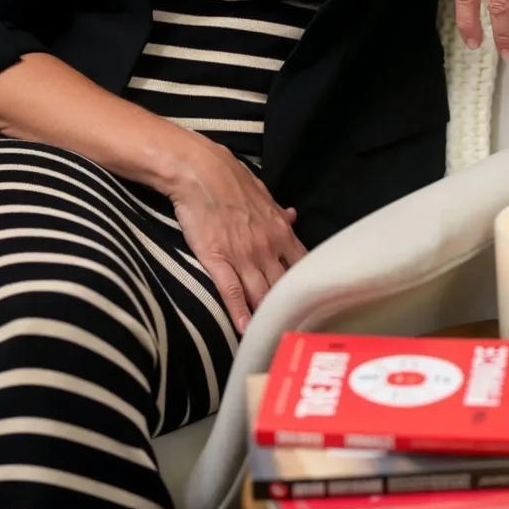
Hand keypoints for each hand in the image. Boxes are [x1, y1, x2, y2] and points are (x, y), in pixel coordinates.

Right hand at [166, 142, 305, 334]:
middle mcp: (268, 249)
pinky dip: (239, 313)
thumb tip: (294, 216)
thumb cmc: (229, 179)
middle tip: (295, 330)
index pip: (302, 269)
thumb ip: (278, 213)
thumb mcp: (262, 193)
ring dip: (267, 317)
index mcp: (282, 233)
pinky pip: (231, 292)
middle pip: (284, 288)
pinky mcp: (217, 260)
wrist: (198, 171)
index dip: (307, 289)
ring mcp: (243, 257)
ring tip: (273, 337)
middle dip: (290, 310)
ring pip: (261, 295)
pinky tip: (244, 330)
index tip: (310, 304)